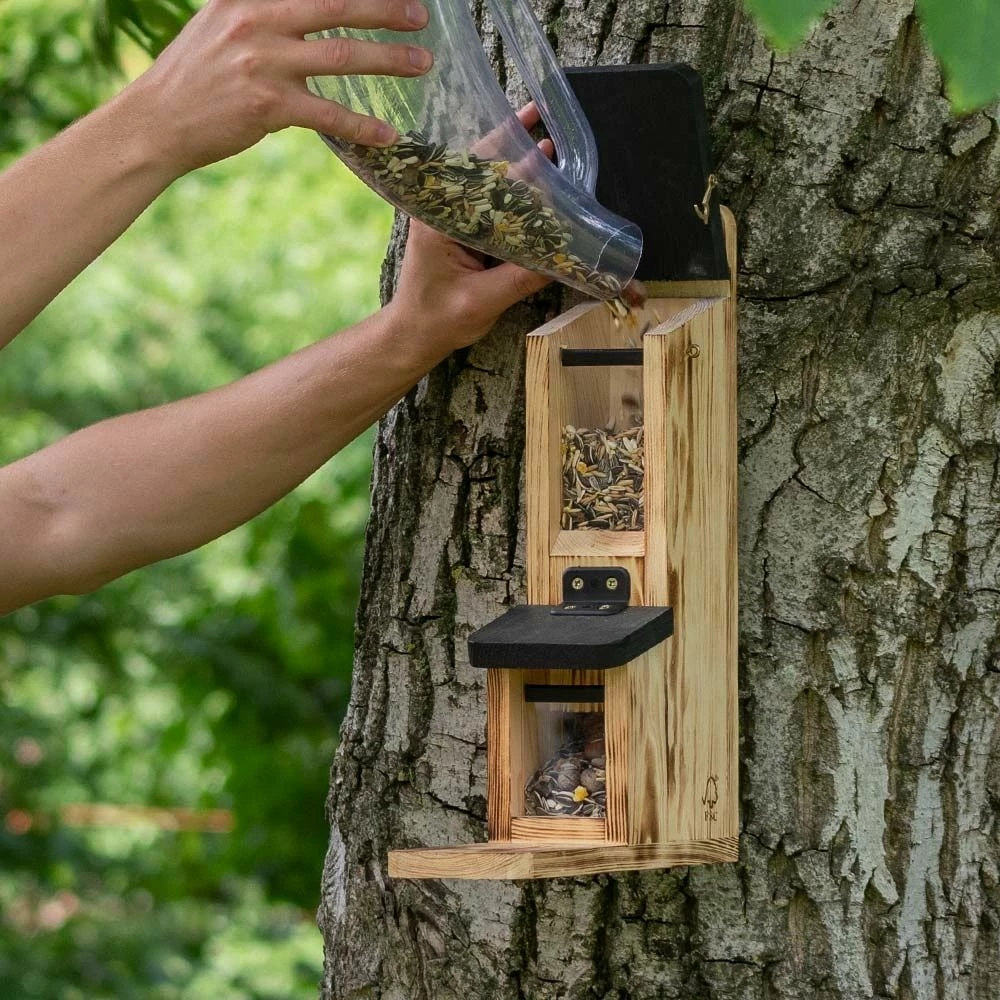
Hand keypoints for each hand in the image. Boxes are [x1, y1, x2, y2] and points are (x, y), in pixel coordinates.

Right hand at [120, 0, 432, 176]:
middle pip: (337, 5)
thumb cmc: (195, 75)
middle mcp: (256, 18)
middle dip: (385, 9)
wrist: (157, 120)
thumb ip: (263, 10)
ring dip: (388, 60)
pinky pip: (329, 114)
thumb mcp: (222, 22)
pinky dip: (362, 126)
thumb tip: (310, 12)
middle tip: (421, 15)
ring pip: (342, 56)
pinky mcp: (268, 106)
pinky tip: (387, 134)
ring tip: (421, 65)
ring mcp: (263, 61)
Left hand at [385, 104, 554, 356]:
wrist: (415, 335)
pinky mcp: (463, 231)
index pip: (478, 175)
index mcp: (439, 219)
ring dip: (518, 165)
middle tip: (545, 117)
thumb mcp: (483, 301)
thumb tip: (565, 257)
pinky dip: (515, 194)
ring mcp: (452, 218)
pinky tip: (539, 185)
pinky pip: (492, 205)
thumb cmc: (438, 319)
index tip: (540, 138)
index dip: (510, 152)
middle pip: (484, 167)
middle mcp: (443, 210)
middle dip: (516, 144)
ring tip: (549, 143)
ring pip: (489, 183)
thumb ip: (522, 277)